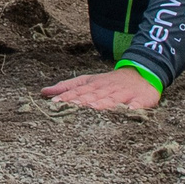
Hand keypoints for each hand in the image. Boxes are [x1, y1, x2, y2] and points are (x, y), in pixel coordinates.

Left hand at [41, 67, 160, 112]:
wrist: (141, 73)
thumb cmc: (110, 82)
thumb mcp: (88, 81)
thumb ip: (67, 87)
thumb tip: (43, 91)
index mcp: (94, 85)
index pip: (79, 91)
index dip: (68, 96)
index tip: (56, 102)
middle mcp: (107, 89)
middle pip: (94, 95)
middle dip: (82, 100)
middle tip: (72, 107)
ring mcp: (123, 94)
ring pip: (112, 99)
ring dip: (104, 103)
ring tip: (94, 108)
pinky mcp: (140, 99)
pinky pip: (137, 103)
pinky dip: (133, 107)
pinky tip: (129, 110)